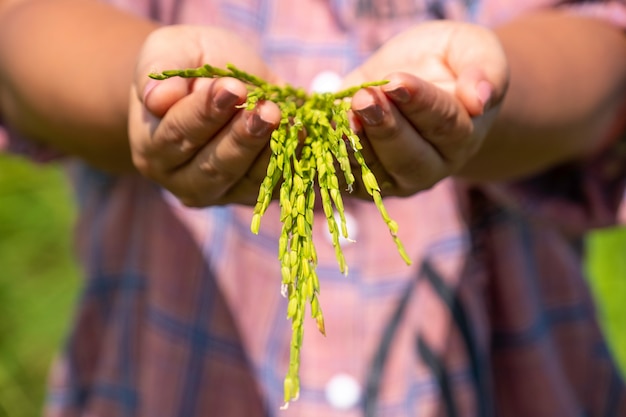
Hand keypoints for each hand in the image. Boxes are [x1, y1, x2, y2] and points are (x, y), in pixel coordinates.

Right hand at [129, 25, 281, 206]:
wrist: (223, 85)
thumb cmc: (190, 65)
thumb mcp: (171, 51)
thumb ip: (161, 71)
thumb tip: (157, 99)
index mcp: (153, 147)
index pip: (177, 134)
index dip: (205, 112)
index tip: (231, 87)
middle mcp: (183, 180)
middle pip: (213, 166)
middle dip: (243, 137)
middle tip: (267, 110)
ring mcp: (221, 193)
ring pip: (247, 180)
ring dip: (270, 151)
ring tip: (286, 119)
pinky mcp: (255, 195)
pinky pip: (274, 186)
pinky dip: (292, 162)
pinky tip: (304, 136)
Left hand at [342, 20, 508, 196]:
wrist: (420, 82)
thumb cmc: (450, 62)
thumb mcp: (473, 49)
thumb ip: (484, 70)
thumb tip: (479, 99)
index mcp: (462, 135)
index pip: (444, 124)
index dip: (420, 104)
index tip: (397, 83)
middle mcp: (432, 165)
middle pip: (409, 157)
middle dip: (384, 128)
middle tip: (364, 98)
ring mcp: (396, 179)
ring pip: (374, 171)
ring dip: (355, 144)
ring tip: (342, 113)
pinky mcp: (363, 181)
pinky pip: (344, 176)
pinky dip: (328, 158)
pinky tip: (316, 135)